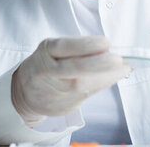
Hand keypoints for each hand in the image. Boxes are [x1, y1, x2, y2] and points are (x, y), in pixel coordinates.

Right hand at [11, 36, 130, 125]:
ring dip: (106, 76)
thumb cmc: (46, 64)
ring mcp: (54, 91)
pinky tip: (113, 77)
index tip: (107, 42)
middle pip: (74, 68)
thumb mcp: (53, 49)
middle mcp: (48, 71)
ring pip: (83, 85)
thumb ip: (76, 48)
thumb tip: (107, 49)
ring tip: (123, 68)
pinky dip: (101, 85)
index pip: (65, 46)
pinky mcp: (61, 106)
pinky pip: (85, 96)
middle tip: (118, 60)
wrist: (25, 92)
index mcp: (45, 52)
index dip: (86, 45)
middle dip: (99, 64)